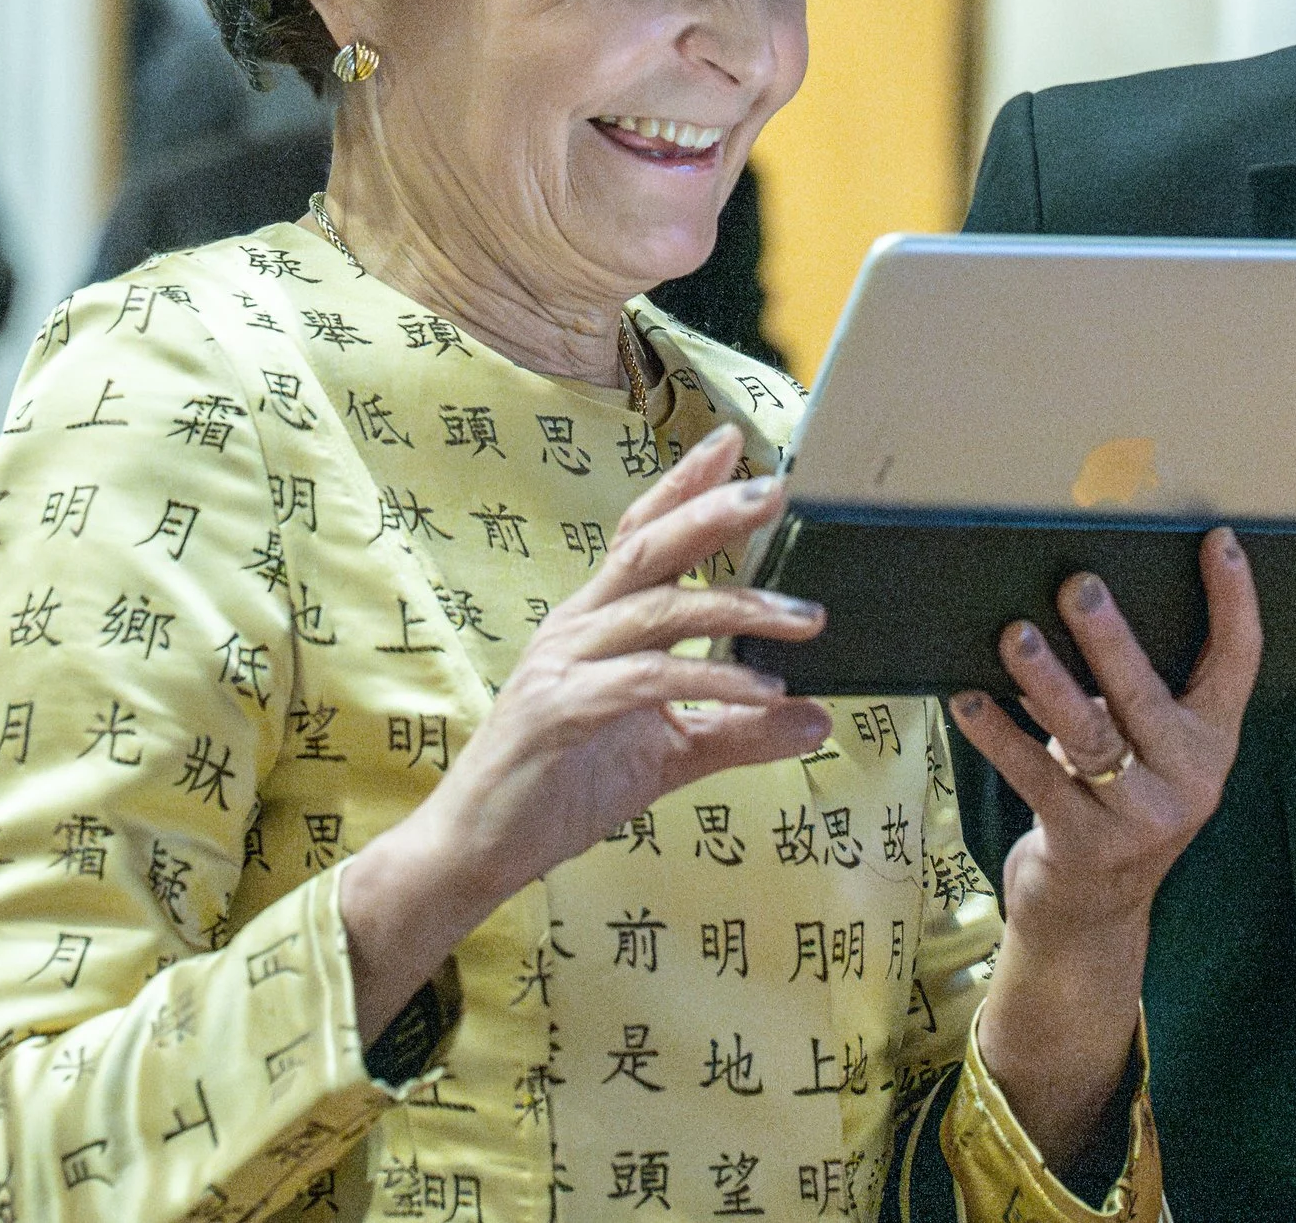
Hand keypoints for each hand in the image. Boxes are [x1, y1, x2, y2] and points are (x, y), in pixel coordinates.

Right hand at [341, 424, 830, 1039]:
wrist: (476, 851)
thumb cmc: (561, 788)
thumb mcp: (667, 755)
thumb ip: (738, 730)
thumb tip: (818, 717)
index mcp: (596, 622)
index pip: (642, 535)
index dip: (684, 486)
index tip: (735, 443)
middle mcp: (576, 627)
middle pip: (649, 550)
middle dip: (712, 515)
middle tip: (776, 491)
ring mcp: (562, 665)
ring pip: (658, 611)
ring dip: (738, 609)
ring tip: (805, 619)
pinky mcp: (558, 711)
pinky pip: (645, 680)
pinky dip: (708, 680)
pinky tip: (762, 690)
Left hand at [948, 527, 1261, 1165]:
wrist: (1092, 919)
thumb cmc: (1114, 803)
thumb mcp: (1144, 749)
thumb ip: (1129, 688)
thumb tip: (1074, 595)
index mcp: (1212, 742)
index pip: (1238, 662)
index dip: (1234, 602)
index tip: (1217, 542)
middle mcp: (1186, 778)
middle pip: (1147, 695)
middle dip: (1111, 639)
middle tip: (1078, 586)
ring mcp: (1137, 818)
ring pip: (1089, 735)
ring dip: (1047, 683)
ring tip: (1015, 636)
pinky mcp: (1083, 843)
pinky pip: (1035, 776)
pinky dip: (998, 735)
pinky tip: (969, 699)